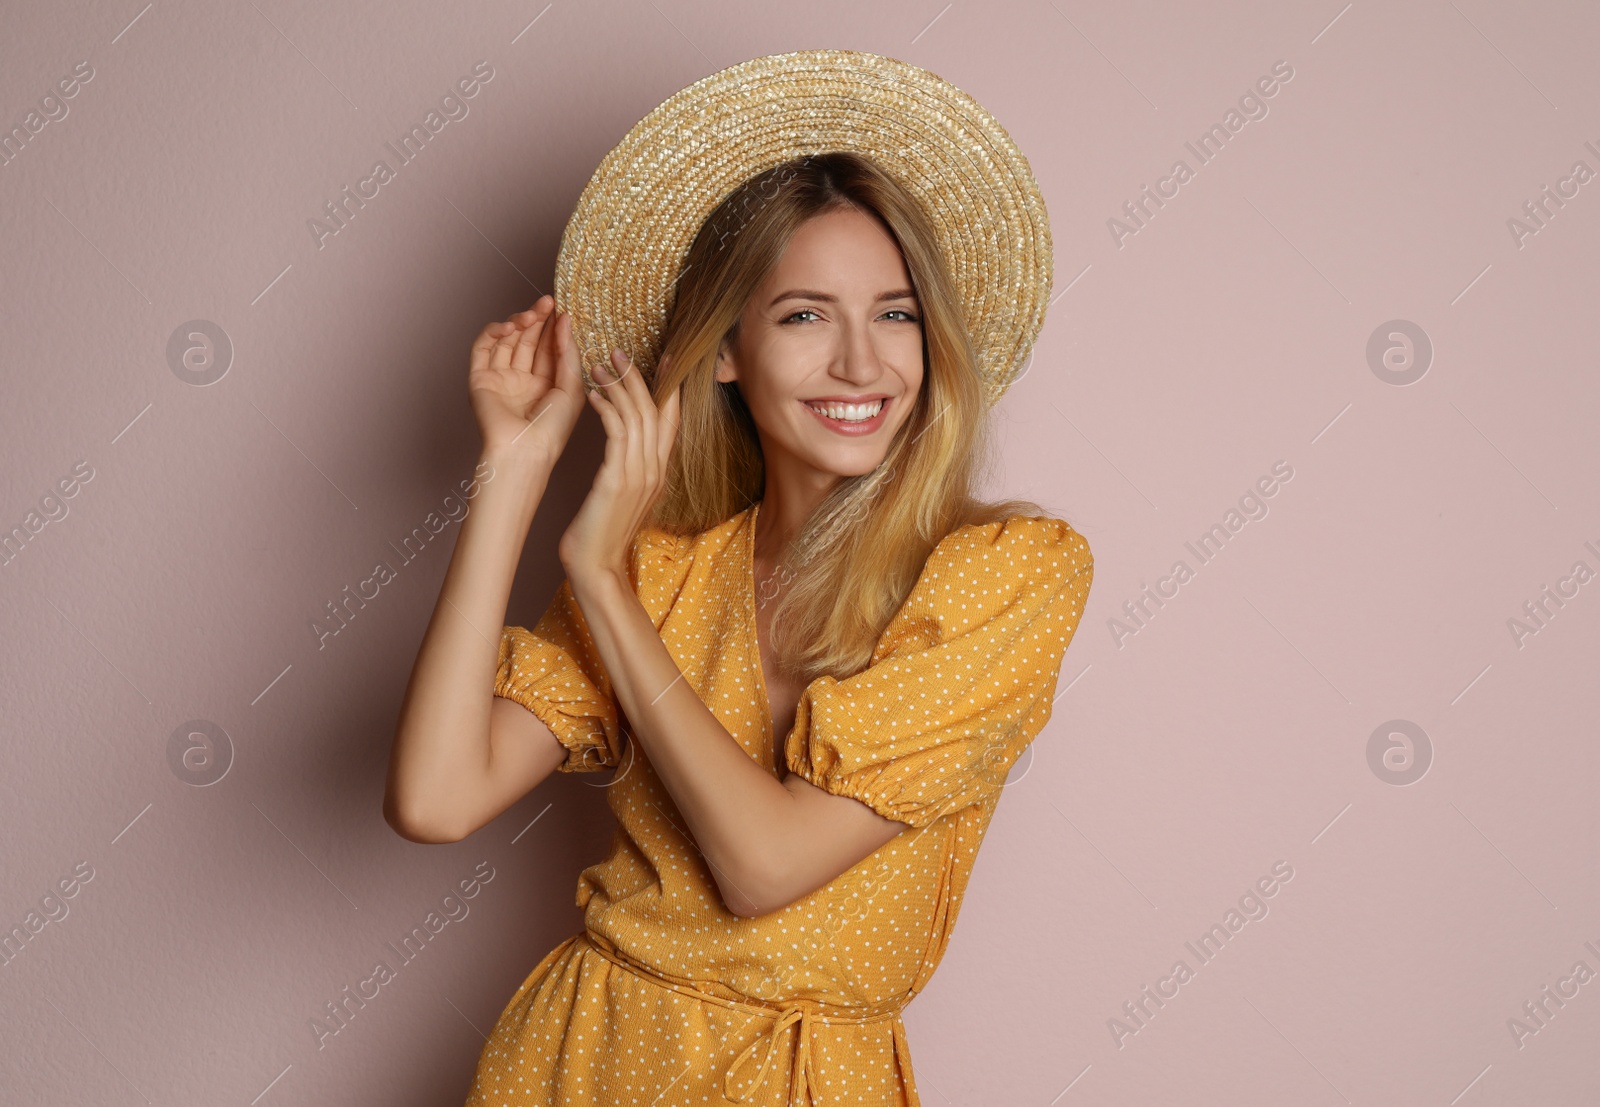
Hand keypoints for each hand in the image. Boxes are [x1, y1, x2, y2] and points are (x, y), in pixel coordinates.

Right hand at [467, 295, 585, 466]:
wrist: (525, 450)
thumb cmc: (552, 429)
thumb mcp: (571, 386)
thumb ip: (568, 353)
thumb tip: (565, 321)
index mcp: (546, 385)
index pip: (549, 349)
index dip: (555, 328)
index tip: (563, 309)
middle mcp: (523, 381)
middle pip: (528, 341)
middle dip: (538, 320)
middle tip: (548, 302)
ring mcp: (501, 379)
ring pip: (507, 341)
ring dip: (520, 323)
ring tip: (534, 313)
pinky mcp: (480, 379)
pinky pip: (483, 348)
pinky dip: (494, 332)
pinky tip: (510, 325)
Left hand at [559, 349, 681, 587]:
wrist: (597, 567)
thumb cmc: (601, 535)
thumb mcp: (624, 497)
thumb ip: (632, 472)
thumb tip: (629, 451)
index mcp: (659, 472)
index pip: (671, 420)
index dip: (670, 387)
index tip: (665, 358)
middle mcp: (655, 470)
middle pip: (656, 411)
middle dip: (639, 376)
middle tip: (619, 351)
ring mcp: (640, 474)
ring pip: (638, 416)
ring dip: (619, 385)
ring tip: (601, 364)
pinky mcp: (618, 479)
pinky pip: (617, 432)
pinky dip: (607, 408)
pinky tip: (593, 395)